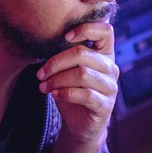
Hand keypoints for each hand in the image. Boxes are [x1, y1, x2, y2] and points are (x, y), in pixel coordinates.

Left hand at [39, 19, 117, 145]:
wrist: (79, 124)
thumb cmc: (72, 92)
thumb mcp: (68, 70)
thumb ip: (65, 55)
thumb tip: (46, 40)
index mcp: (104, 55)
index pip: (105, 31)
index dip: (86, 28)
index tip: (65, 37)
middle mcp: (111, 68)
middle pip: (83, 53)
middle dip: (56, 63)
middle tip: (40, 74)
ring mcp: (110, 87)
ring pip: (82, 74)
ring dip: (57, 79)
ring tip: (44, 86)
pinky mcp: (105, 105)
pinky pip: (85, 94)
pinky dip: (65, 93)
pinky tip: (54, 95)